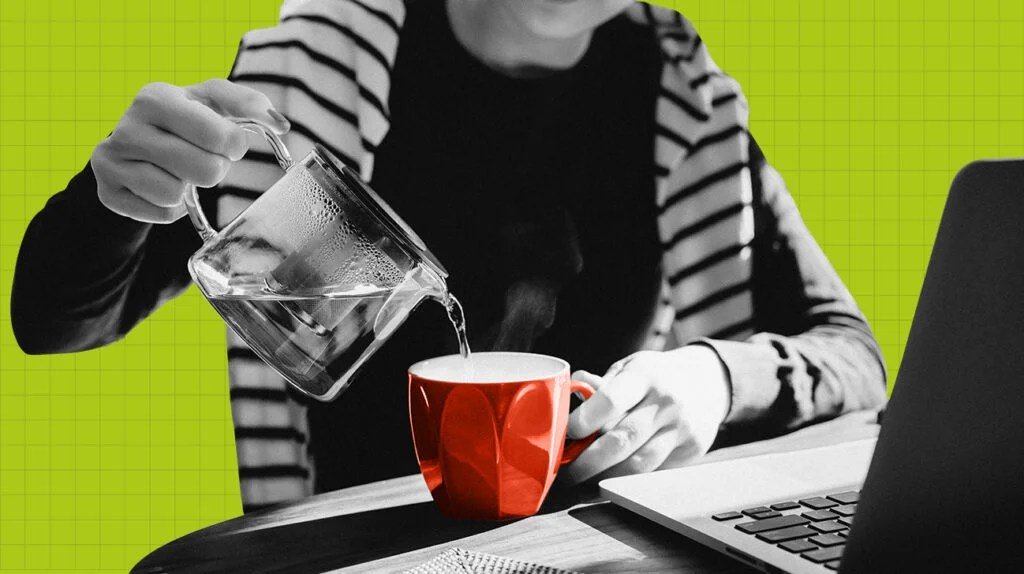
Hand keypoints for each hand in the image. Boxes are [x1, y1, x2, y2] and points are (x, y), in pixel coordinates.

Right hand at [91, 79, 289, 222]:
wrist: (132, 142)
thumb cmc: (184, 119)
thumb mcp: (212, 100)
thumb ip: (249, 103)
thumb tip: (281, 125)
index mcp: (156, 98)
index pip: (220, 136)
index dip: (234, 145)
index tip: (228, 142)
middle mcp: (127, 128)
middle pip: (204, 171)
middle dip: (214, 169)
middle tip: (204, 159)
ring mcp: (112, 161)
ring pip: (176, 195)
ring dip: (189, 188)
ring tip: (180, 170)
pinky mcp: (108, 192)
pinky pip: (161, 214)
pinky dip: (171, 207)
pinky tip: (162, 185)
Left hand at [564, 346, 730, 482]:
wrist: (709, 382)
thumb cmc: (657, 376)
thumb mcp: (631, 368)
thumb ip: (602, 385)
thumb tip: (572, 393)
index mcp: (645, 374)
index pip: (612, 399)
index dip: (586, 419)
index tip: (567, 433)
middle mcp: (666, 401)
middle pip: (622, 439)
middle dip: (589, 461)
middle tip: (567, 472)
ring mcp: (681, 428)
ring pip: (638, 463)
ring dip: (606, 475)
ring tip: (584, 479)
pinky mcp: (690, 450)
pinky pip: (653, 471)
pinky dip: (627, 477)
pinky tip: (609, 477)